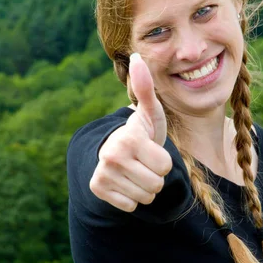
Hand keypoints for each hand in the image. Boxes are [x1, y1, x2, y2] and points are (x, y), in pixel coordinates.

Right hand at [89, 53, 171, 211]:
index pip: (165, 166)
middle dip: (155, 176)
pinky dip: (131, 198)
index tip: (151, 150)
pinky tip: (125, 182)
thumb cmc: (141, 132)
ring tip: (136, 171)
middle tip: (144, 163)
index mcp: (128, 138)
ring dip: (144, 188)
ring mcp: (102, 174)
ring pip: (144, 197)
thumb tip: (137, 57)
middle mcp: (111, 156)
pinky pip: (130, 206)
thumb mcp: (149, 112)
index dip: (163, 161)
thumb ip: (146, 88)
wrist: (117, 152)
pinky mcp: (97, 188)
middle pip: (156, 184)